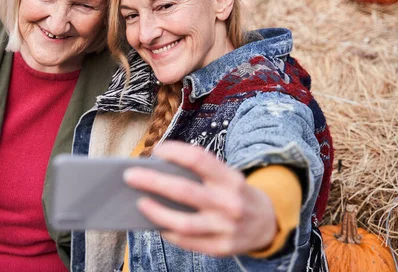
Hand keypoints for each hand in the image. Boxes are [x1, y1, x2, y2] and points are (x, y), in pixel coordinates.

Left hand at [123, 141, 277, 256]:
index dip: (176, 152)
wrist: (268, 223)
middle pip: (185, 191)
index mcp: (230, 179)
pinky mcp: (222, 247)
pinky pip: (188, 242)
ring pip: (184, 223)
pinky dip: (169, 232)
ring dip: (157, 212)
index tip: (157, 150)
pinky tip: (157, 224)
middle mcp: (230, 203)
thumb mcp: (227, 177)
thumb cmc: (235, 194)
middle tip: (130, 176)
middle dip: (153, 182)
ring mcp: (226, 228)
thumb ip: (201, 174)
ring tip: (140, 203)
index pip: (199, 159)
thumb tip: (159, 171)